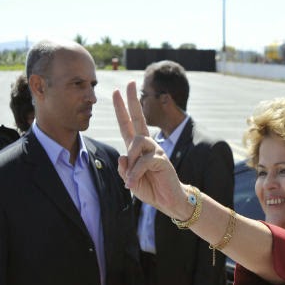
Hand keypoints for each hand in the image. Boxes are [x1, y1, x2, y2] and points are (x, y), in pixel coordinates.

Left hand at [113, 82, 190, 219]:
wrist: (169, 201)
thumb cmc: (151, 189)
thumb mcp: (130, 180)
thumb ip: (123, 169)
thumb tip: (122, 156)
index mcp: (137, 149)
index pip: (127, 124)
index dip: (121, 109)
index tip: (115, 92)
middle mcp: (147, 146)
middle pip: (139, 118)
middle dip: (132, 101)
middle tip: (129, 83)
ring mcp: (156, 151)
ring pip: (137, 141)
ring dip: (131, 161)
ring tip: (131, 178)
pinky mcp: (162, 160)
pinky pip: (144, 161)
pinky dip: (135, 173)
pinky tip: (132, 184)